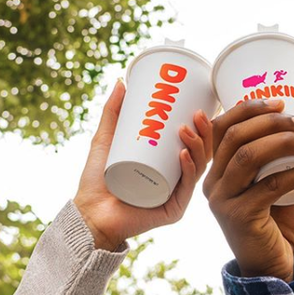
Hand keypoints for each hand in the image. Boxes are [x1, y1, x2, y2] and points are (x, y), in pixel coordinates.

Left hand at [74, 81, 212, 250]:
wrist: (88, 213)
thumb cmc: (97, 180)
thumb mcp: (106, 139)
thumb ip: (112, 112)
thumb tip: (121, 81)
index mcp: (168, 165)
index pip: (194, 144)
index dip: (203, 127)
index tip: (199, 105)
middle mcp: (176, 180)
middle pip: (201, 154)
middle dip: (205, 133)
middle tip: (195, 114)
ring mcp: (176, 196)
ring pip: (198, 168)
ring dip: (197, 147)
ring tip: (184, 130)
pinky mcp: (172, 210)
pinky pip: (186, 190)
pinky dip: (188, 171)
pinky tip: (183, 156)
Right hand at [203, 99, 293, 280]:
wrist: (271, 265)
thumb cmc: (279, 222)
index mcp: (219, 170)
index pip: (222, 127)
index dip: (248, 109)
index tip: (282, 102)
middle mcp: (213, 182)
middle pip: (236, 137)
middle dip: (272, 122)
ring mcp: (222, 200)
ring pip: (248, 156)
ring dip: (284, 142)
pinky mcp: (238, 216)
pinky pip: (270, 186)